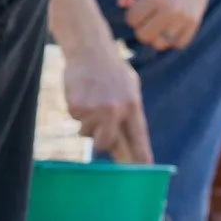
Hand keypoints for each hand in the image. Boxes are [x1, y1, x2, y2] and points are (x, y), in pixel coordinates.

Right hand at [62, 39, 151, 162]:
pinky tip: (81, 92)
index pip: (138, 137)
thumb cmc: (110, 71)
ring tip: (91, 97)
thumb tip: (122, 147)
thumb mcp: (128, 89)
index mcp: (132, 105)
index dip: (140, 157)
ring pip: (86, 132)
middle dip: (100, 138)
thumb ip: (127, 117)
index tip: (145, 172)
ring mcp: (96, 108)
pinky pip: (74, 119)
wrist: (89, 48)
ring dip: (86, 121)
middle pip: (104, 144)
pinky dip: (75, 109)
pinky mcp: (77, 106)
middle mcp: (116, 109)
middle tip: (98, 122)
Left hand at [116, 0, 217, 49]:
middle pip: (143, 35)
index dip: (131, 11)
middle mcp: (172, 9)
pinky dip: (171, 38)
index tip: (138, 1)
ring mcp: (184, 17)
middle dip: (140, 25)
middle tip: (146, 12)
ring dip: (155, 33)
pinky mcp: (195, 22)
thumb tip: (122, 5)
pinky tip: (169, 24)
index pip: (131, 19)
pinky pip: (178, 44)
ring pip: (160, 43)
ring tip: (156, 19)